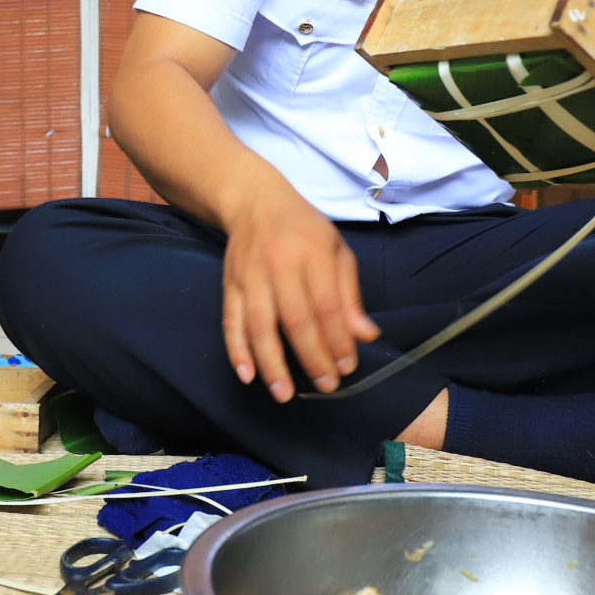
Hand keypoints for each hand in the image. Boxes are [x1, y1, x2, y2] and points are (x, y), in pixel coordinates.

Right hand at [220, 188, 379, 401]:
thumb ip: (349, 295)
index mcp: (312, 253)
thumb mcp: (337, 249)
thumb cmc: (303, 228)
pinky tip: (246, 374)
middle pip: (295, 320)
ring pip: (260, 326)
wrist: (253, 201)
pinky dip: (236, 350)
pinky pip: (231, 321)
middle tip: (325, 385)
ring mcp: (250, 276)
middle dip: (312, 358)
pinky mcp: (229, 285)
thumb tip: (365, 335)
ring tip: (284, 393)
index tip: (346, 366)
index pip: (327, 306)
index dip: (337, 340)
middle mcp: (279, 264)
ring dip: (272, 363)